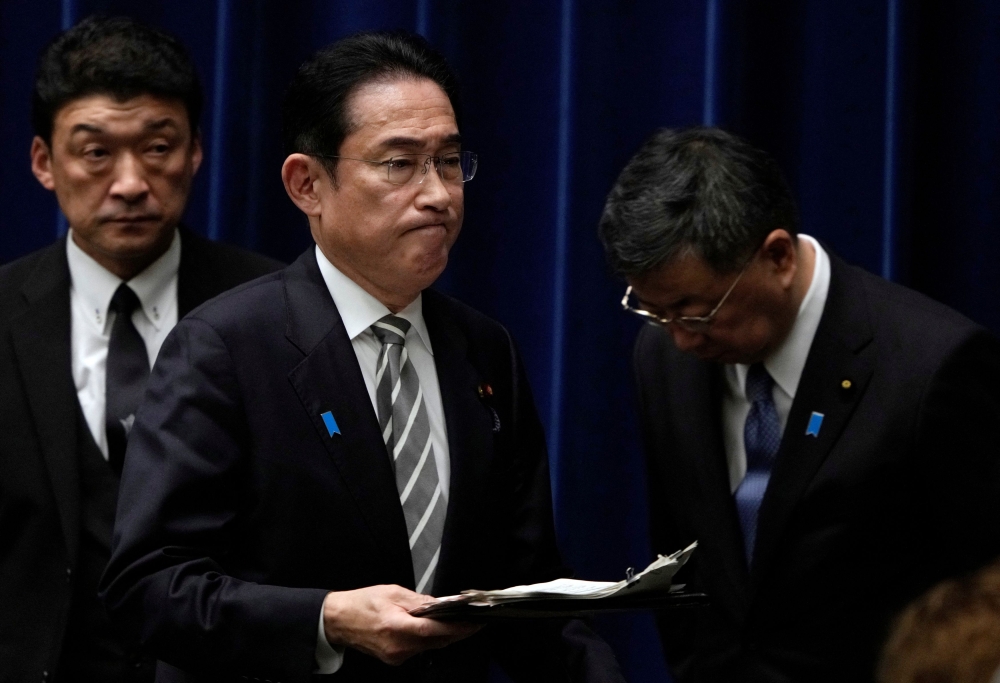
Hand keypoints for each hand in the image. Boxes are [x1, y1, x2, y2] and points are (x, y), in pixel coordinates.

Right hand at [322, 585, 481, 665]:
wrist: (339, 620)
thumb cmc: (362, 603)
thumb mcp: (392, 592)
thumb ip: (419, 601)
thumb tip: (440, 605)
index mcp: (396, 626)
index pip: (434, 631)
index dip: (457, 628)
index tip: (474, 622)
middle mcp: (398, 647)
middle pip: (436, 641)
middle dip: (455, 631)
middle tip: (469, 619)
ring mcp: (396, 656)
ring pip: (430, 646)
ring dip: (442, 635)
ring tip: (450, 620)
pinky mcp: (395, 659)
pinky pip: (419, 649)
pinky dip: (428, 639)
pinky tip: (429, 627)